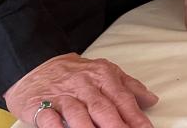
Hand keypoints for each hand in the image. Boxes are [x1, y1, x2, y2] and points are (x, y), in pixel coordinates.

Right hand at [4, 53, 155, 127]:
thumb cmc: (75, 74)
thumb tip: (151, 100)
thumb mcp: (104, 72)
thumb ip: (128, 86)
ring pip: (78, 113)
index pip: (123, 99)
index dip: (135, 117)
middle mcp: (84, 84)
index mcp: (103, 76)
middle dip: (116, 125)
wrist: (35, 65)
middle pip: (103, 108)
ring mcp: (62, 95)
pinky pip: (49, 118)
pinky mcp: (39, 105)